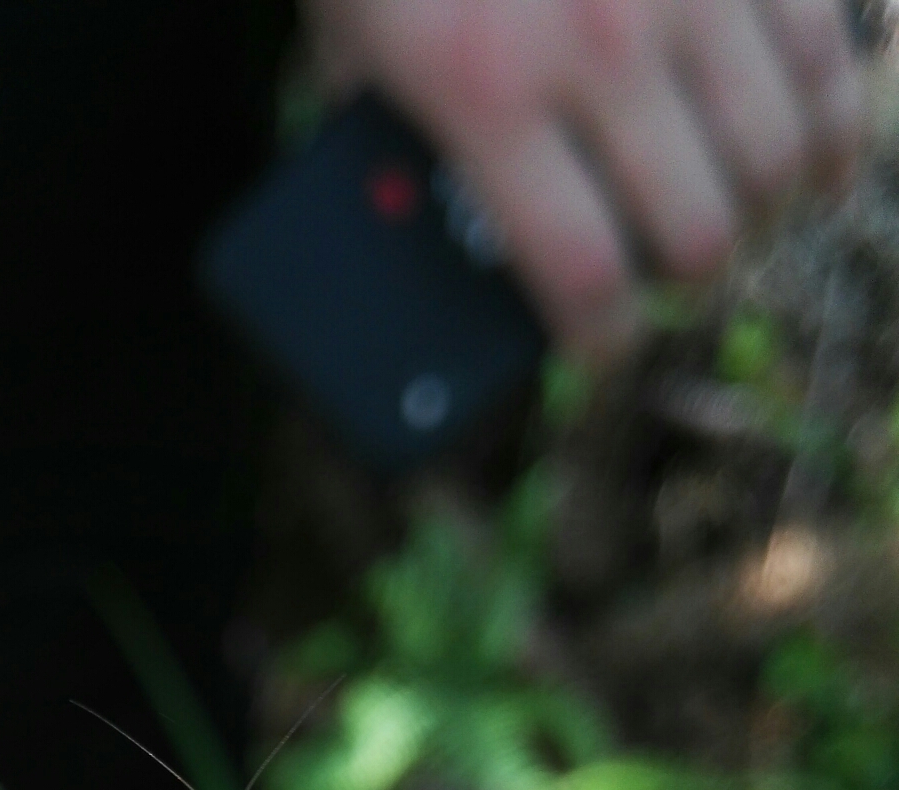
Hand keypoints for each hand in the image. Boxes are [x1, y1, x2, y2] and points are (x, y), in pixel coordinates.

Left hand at [305, 0, 864, 356]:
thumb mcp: (354, 42)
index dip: (601, 340)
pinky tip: (819, 157)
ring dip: (766, 212)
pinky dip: (835, 120)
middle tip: (664, 279)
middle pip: (695, 234)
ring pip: (779, 156)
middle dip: (683, 281)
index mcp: (489, 91)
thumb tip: (429, 246)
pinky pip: (827, 51)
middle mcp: (602, 44)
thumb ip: (393, 148)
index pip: (577, 276)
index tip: (601, 347)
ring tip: (742, 223)